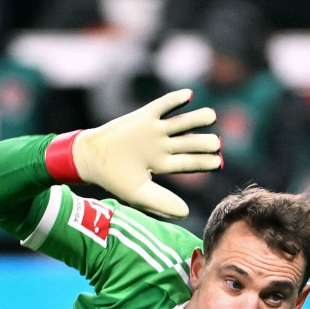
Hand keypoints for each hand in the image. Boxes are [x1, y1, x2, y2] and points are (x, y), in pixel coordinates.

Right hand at [72, 89, 221, 217]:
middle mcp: (162, 146)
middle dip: (203, 142)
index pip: (189, 163)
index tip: (219, 162)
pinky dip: (174, 100)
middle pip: (188, 142)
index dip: (204, 162)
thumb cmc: (114, 179)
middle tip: (217, 143)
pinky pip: (162, 105)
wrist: (91, 159)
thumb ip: (162, 203)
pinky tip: (189, 95)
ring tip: (211, 116)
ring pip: (180, 123)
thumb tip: (186, 213)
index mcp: (163, 164)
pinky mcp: (142, 116)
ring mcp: (153, 130)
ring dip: (196, 119)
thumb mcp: (139, 194)